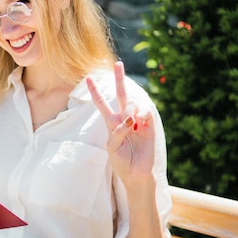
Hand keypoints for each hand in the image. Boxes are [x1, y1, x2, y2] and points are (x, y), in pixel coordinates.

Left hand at [86, 61, 155, 185]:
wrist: (136, 173)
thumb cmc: (121, 162)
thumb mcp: (112, 148)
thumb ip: (116, 132)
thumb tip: (129, 120)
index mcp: (111, 123)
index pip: (102, 104)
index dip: (95, 92)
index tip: (88, 78)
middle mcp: (124, 118)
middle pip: (121, 94)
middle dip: (119, 79)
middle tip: (119, 63)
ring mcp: (137, 120)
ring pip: (132, 103)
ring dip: (129, 110)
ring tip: (131, 123)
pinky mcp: (149, 125)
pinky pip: (145, 112)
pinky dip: (140, 115)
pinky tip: (138, 123)